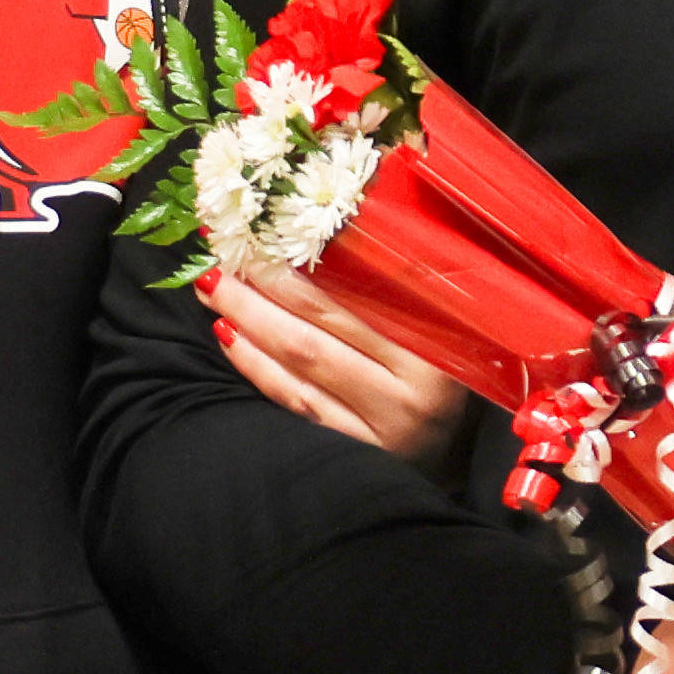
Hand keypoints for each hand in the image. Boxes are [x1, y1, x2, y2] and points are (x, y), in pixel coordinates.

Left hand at [209, 257, 474, 468]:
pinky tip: (231, 337)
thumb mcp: (447, 320)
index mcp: (440, 351)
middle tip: (217, 260)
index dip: (302, 265)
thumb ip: (407, 278)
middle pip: (315, 335)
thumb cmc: (451, 364)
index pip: (357, 299)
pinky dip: (258, 368)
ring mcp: (384, 430)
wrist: (460, 449)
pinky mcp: (358, 454)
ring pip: (299, 370)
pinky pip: (296, 403)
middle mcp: (412, 395)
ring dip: (248, 326)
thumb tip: (344, 219)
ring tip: (214, 291)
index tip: (260, 234)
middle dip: (257, 294)